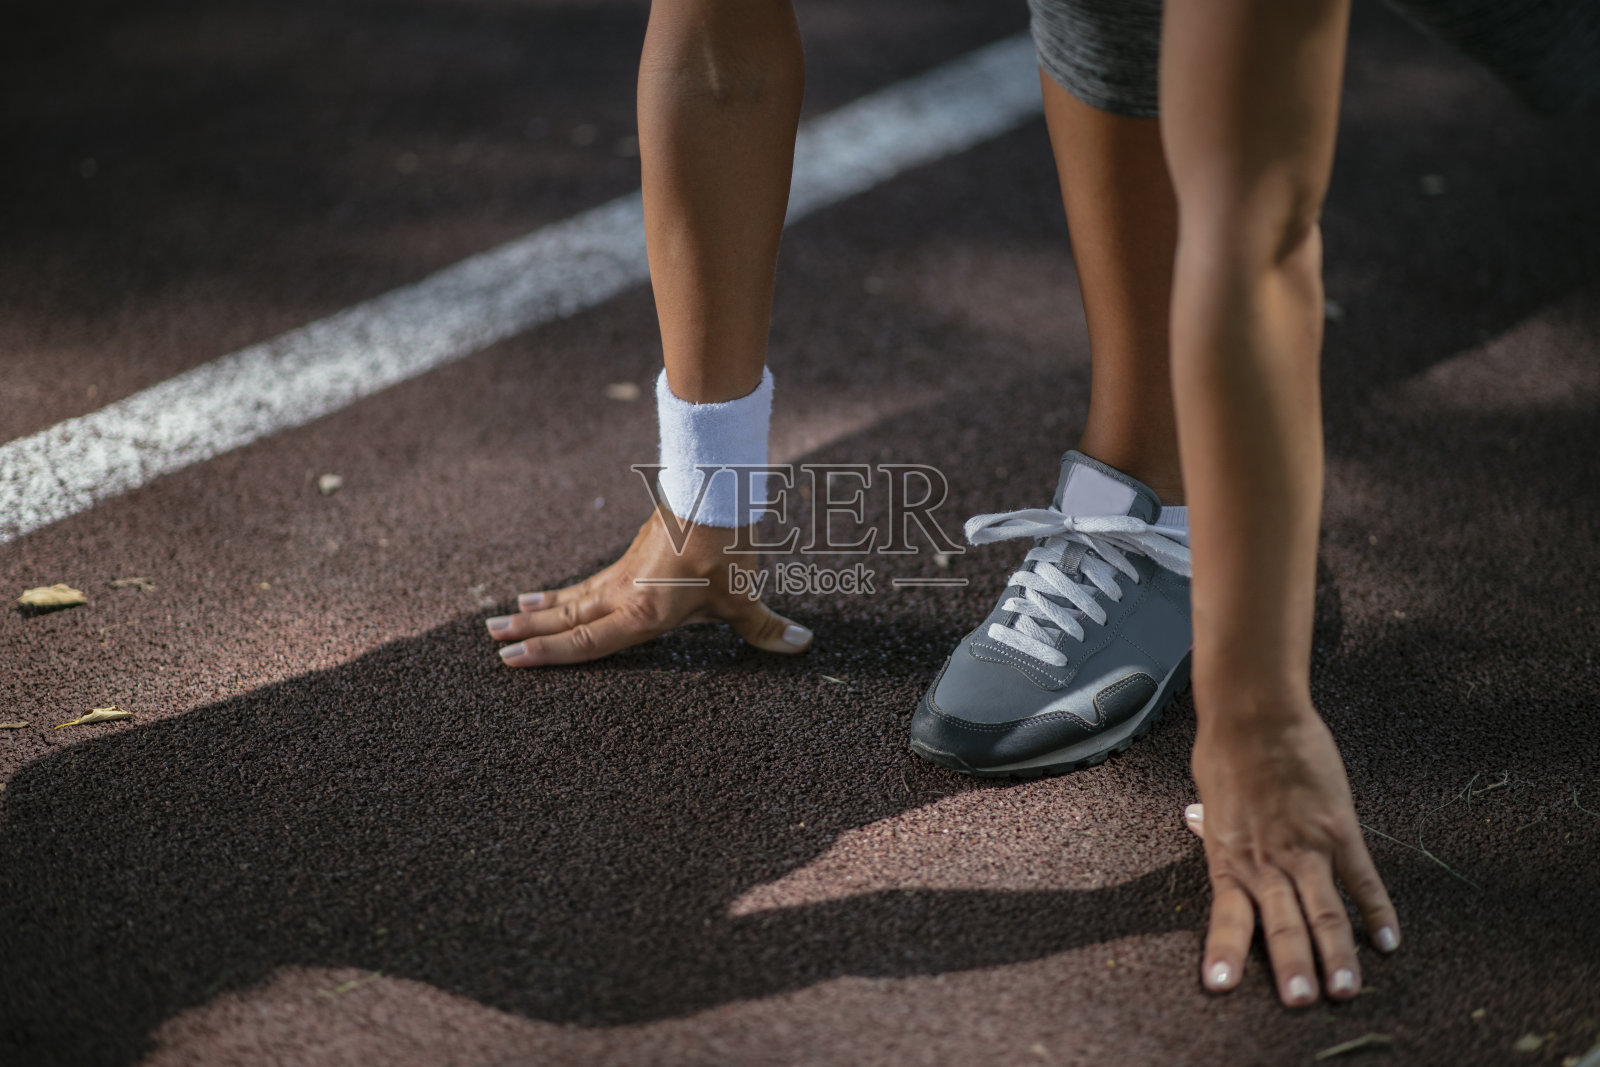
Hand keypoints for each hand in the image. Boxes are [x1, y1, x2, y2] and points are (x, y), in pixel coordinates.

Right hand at [487, 507, 812, 665]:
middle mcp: (624, 595)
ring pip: (574, 597)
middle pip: (567, 617)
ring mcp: (625, 573)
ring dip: (541, 608)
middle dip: (529, 629)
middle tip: (491, 636)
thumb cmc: (729, 550)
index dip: (550, 653)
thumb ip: (766, 629)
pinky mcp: (632, 557)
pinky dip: (567, 592)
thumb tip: (802, 647)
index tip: (513, 657)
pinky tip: (554, 595)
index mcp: (643, 613)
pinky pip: (590, 582)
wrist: (717, 493)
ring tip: (506, 615)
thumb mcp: (746, 597)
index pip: (587, 641)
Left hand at [1187, 694, 1398, 1006]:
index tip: (1222, 987)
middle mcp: (1266, 860)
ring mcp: (1306, 847)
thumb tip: (1195, 821)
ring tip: (1344, 991)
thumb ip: (1211, 821)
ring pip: (1324, 912)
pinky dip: (1378, 911)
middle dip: (1292, 968)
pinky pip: (1362, 879)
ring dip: (1336, 955)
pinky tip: (1388, 943)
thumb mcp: (1210, 792)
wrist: (1255, 713)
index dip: (1225, 953)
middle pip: (1281, 925)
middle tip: (1301, 1004)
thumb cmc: (1226, 749)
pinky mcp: (1339, 829)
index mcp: (1229, 857)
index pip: (1226, 916)